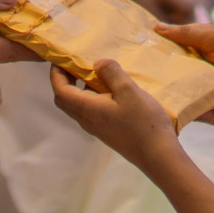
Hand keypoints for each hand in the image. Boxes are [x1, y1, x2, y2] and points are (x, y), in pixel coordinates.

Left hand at [49, 60, 179, 169]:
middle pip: (64, 99)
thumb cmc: (142, 122)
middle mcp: (86, 119)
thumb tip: (97, 63)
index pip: (60, 90)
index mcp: (87, 109)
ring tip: (95, 71)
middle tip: (76, 63)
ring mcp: (96, 127)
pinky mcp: (107, 131)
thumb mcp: (129, 91)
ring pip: (77, 105)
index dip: (56, 73)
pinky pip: (90, 110)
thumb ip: (111, 73)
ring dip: (79, 87)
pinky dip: (91, 96)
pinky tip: (110, 88)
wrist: (157, 155)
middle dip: (64, 79)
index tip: (62, 57)